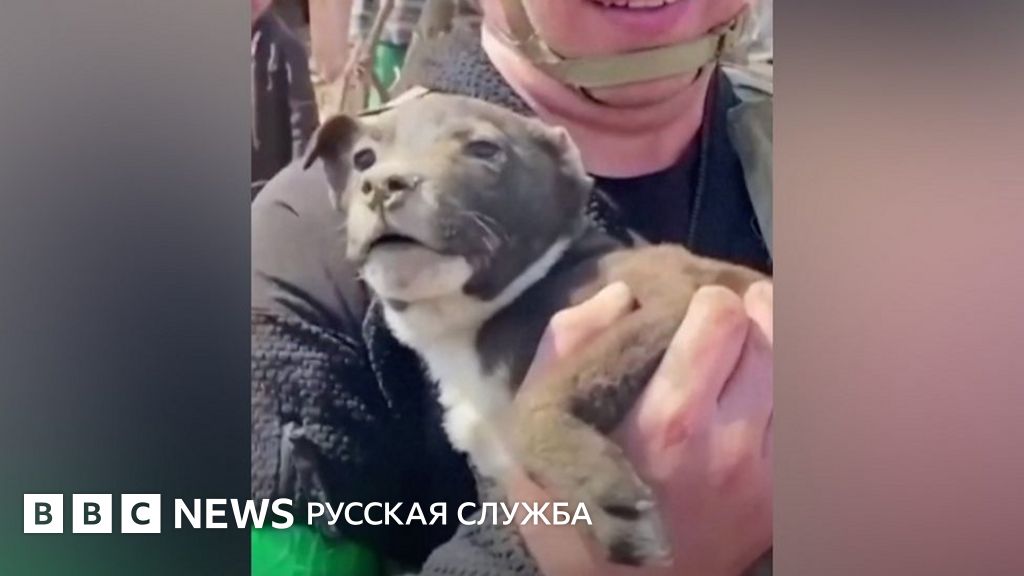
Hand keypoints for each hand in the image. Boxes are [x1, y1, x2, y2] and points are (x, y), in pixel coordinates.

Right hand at [508, 281, 772, 575]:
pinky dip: (790, 391)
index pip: (719, 319)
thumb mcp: (537, 426)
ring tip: (753, 340)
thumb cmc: (568, 507)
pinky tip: (763, 387)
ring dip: (776, 346)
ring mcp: (762, 474)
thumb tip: (621, 295)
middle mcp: (725, 444)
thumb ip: (566, 346)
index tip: (690, 309)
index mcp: (663, 420)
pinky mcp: (779, 498)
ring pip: (796, 373)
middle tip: (727, 317)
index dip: (706, 302)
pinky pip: (807, 421)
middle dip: (748, 314)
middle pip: (767, 337)